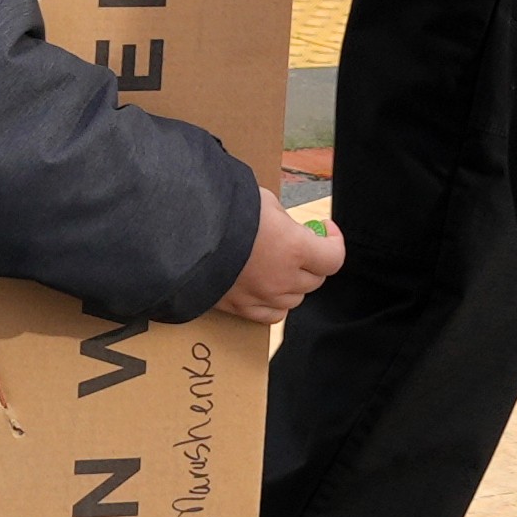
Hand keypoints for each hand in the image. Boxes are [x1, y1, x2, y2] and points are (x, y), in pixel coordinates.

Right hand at [219, 196, 344, 324]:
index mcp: (294, 248)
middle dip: (313, 261)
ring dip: (294, 283)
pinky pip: (271, 315)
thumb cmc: (223, 211)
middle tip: (300, 244)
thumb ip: (282, 218)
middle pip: (315, 279)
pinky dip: (275, 302)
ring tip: (278, 264)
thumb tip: (288, 227)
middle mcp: (283, 279)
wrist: (182, 234)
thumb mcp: (262, 201)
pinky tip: (266, 287)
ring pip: (295, 299)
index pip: (334, 258)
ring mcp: (262, 297)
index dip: (334, 242)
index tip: (324, 229)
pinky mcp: (240, 308)